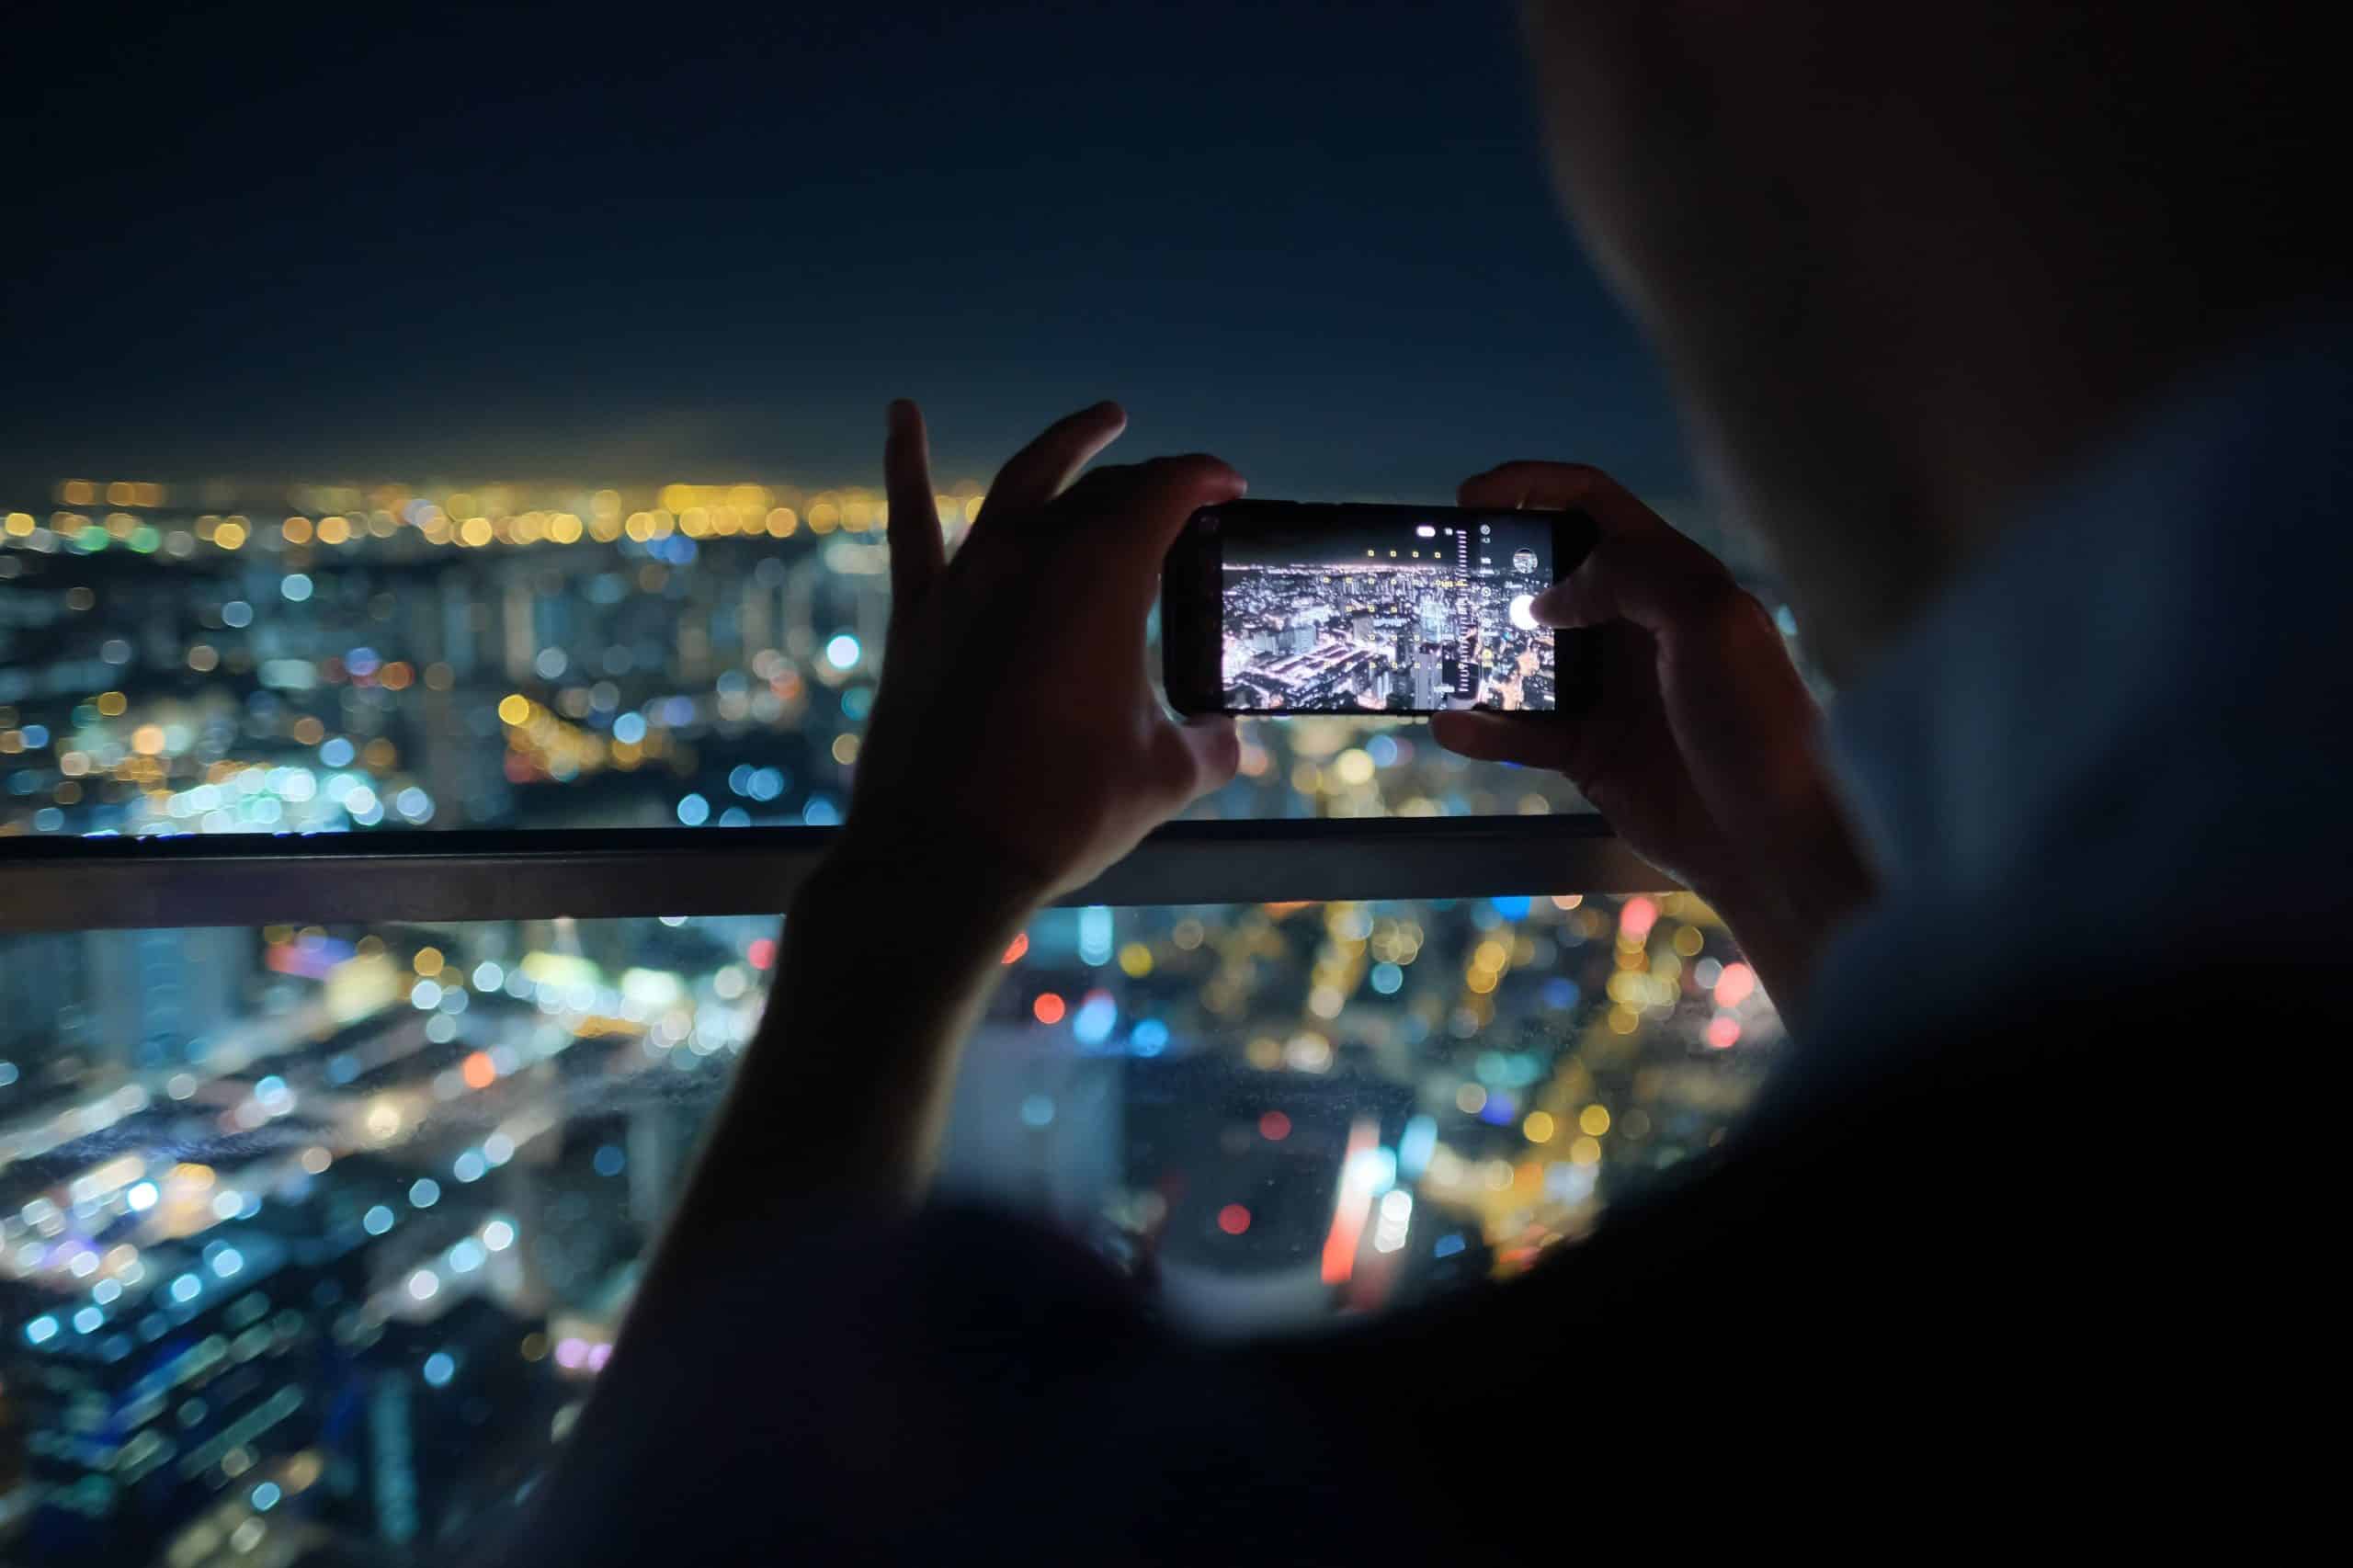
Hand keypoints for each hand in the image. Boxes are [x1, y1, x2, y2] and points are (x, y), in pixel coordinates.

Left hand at [841, 400, 1244, 903]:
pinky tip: (901, 417)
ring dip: (1066, 448)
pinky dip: (906, 464)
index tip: (1229, 489)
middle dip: (1151, 482)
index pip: (1166, 492)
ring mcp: (967, 580)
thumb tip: (1223, 738)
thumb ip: (1207, 745)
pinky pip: (911, 522)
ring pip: (1021, 485)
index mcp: (1103, 576)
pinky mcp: (917, 615)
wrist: (945, 856)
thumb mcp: (1164, 778)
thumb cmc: (1062, 814)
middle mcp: (1032, 557)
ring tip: (1103, 423)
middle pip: (1102, 490)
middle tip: (1182, 494)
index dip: (1206, 479)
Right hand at [1430, 462, 1873, 1006]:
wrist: (1773, 841)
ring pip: (1526, 656)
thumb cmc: (1758, 724)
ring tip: (1432, 650)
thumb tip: (1551, 596)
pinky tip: (1452, 724)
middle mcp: (1638, 627)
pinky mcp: (1590, 752)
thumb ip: (1630, 576)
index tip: (1472, 497)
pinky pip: (1522, 731)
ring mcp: (1611, 690)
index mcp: (1675, 579)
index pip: (1596, 506)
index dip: (1534, 487)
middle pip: (1551, 577)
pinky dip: (1484, 729)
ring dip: (1478, 652)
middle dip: (1493, 571)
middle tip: (1441, 574)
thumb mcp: (1708, 621)